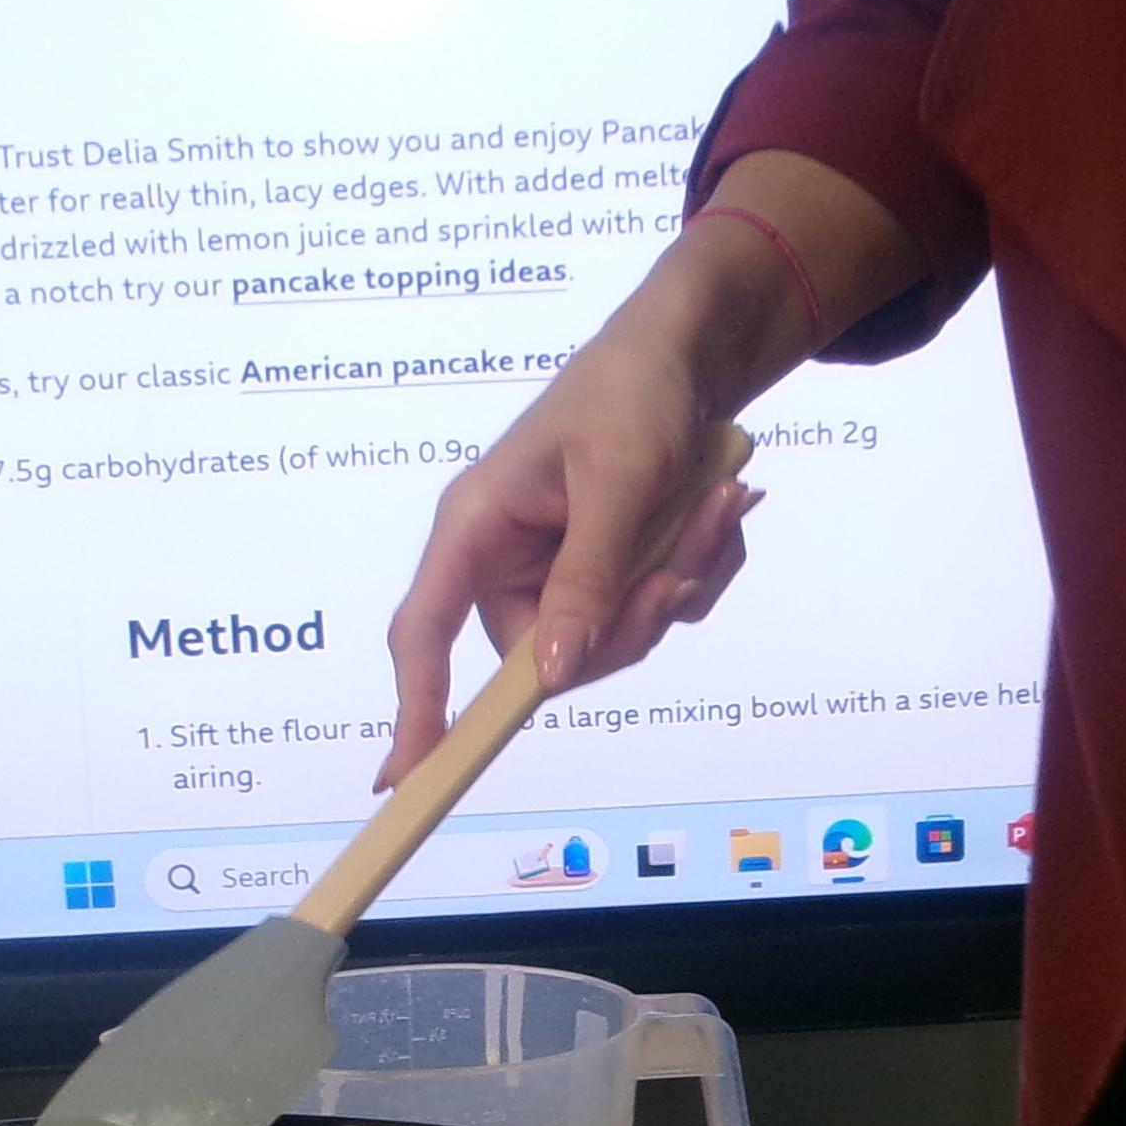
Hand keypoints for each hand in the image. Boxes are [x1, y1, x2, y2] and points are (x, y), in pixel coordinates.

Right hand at [375, 325, 757, 778]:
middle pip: (548, 657)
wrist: (687, 352)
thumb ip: (586, 578)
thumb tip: (548, 677)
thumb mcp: (617, 481)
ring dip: (680, 581)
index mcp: (476, 527)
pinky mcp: (609, 571)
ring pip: (616, 637)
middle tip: (681, 568)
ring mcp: (560, 570)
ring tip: (717, 504)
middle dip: (629, 621)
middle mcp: (508, 559)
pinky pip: (654, 611)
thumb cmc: (632, 392)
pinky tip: (717, 510)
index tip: (408, 773)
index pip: (424, 632)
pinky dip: (698, 569)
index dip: (415, 706)